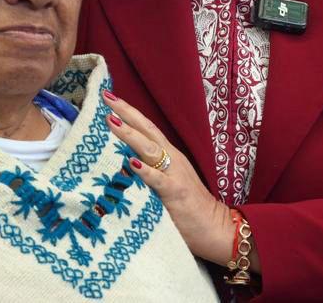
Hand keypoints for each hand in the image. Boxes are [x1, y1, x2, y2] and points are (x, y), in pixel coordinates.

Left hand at [102, 89, 238, 266]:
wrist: (214, 227)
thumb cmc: (189, 207)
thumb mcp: (167, 182)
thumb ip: (150, 170)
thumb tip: (126, 162)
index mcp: (170, 155)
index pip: (147, 128)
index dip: (130, 112)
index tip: (111, 97)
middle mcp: (172, 159)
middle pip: (147, 130)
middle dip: (126, 112)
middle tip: (107, 97)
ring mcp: (175, 174)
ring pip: (150, 149)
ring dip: (130, 134)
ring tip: (112, 121)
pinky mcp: (176, 193)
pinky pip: (159, 180)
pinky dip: (145, 171)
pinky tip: (132, 163)